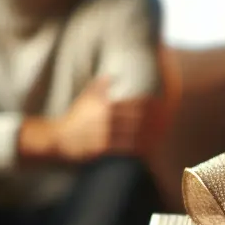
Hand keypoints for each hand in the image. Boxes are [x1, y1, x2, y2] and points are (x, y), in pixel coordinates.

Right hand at [19, 77, 158, 161]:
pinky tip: (148, 148)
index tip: (163, 103)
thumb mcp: (85, 99)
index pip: (131, 104)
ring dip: (148, 133)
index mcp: (104, 105)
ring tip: (163, 133)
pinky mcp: (100, 149)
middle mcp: (105, 119)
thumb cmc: (72, 119)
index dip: (148, 104)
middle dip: (153, 119)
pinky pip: (123, 148)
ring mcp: (103, 134)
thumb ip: (99, 87)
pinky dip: (136, 148)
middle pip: (135, 118)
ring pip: (131, 133)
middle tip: (169, 118)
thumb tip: (110, 75)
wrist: (56, 138)